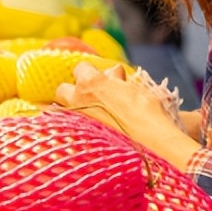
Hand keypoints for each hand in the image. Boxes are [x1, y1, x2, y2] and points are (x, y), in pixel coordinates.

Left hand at [55, 61, 201, 168]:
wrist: (149, 143)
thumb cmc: (146, 112)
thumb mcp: (134, 89)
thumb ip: (118, 81)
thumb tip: (113, 72)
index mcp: (90, 82)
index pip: (80, 68)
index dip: (90, 72)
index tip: (100, 77)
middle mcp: (77, 99)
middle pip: (62, 90)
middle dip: (72, 91)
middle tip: (89, 97)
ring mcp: (76, 120)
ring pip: (62, 111)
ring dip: (73, 110)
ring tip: (91, 115)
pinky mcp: (78, 139)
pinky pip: (67, 130)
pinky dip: (74, 129)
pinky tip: (87, 132)